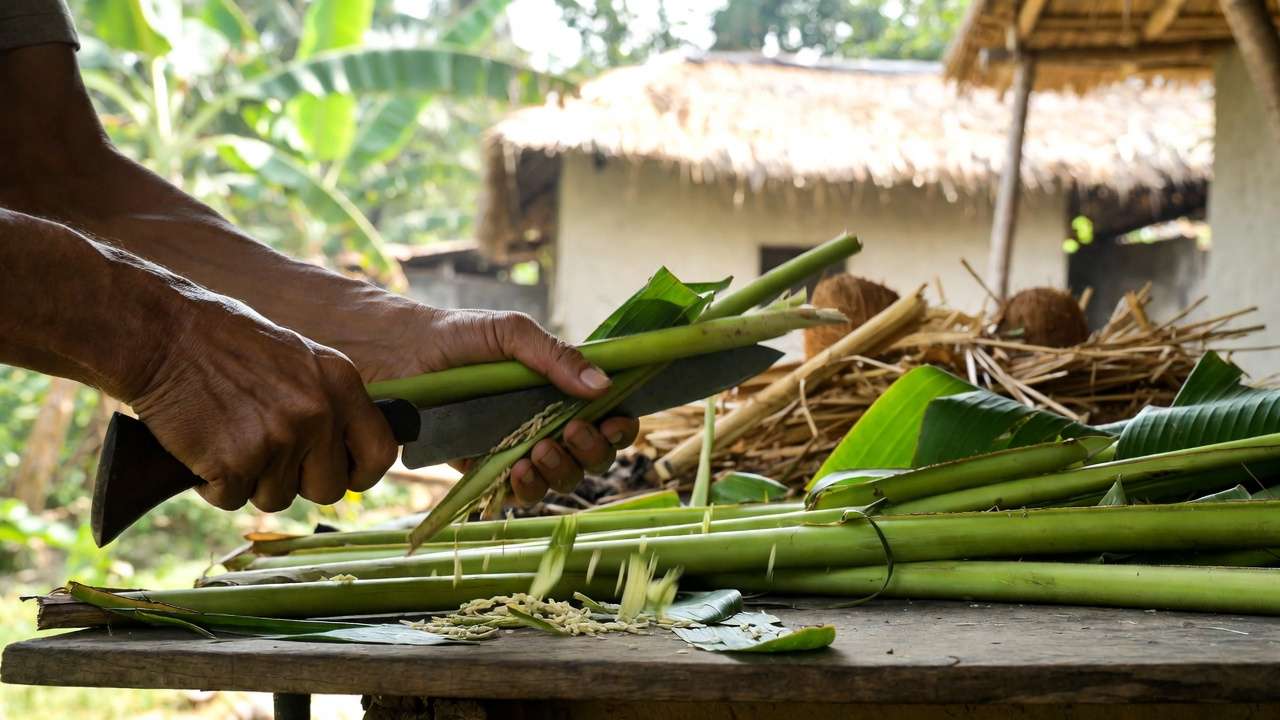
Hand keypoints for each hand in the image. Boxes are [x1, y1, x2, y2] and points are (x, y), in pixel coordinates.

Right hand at [129, 298, 397, 511]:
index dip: (360, 474)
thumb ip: (327, 399)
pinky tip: (200, 447)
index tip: (341, 477)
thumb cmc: (221, 342)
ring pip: (276, 498)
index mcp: (341, 382)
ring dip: (249, 481)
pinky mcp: (236, 463)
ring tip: (225, 437)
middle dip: (297, 483)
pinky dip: (212, 484)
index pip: (381, 452)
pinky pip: (231, 500)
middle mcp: (319, 412)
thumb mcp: (297, 357)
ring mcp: (280, 439)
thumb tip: (347, 450)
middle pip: (328, 489)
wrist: (161, 333)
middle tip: (264, 456)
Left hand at [395, 308, 639, 504]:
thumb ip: (555, 356)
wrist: (395, 354)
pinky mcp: (486, 470)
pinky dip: (527, 487)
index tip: (612, 422)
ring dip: (561, 470)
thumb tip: (603, 384)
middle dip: (592, 451)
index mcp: (560, 389)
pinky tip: (517, 467)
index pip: (609, 416)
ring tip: (537, 450)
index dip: (620, 427)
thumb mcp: (509, 333)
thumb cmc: (456, 336)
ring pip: (562, 479)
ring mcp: (517, 448)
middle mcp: (546, 422)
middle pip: (593, 456)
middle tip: (571, 432)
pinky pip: (519, 494)